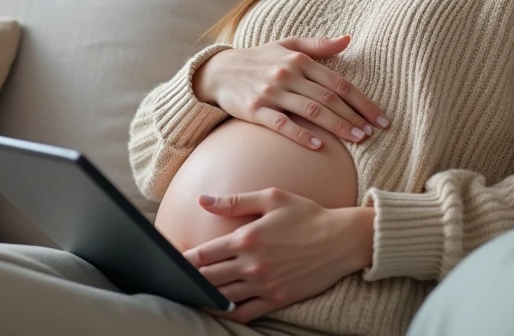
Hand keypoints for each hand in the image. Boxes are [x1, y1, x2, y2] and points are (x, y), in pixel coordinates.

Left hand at [183, 189, 368, 322]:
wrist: (341, 240)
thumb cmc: (307, 214)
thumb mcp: (272, 198)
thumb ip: (235, 201)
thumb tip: (203, 201)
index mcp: (247, 237)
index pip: (204, 254)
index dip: (184, 259)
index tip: (172, 262)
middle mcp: (252, 264)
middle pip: (209, 277)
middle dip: (189, 279)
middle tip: (174, 281)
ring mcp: (264, 284)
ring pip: (223, 297)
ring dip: (203, 297)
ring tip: (189, 296)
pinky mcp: (277, 299)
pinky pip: (245, 313)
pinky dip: (227, 314)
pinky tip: (217, 310)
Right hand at [193, 35, 389, 148]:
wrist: (219, 71)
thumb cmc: (259, 59)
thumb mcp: (287, 45)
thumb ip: (319, 45)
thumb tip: (349, 39)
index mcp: (299, 60)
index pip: (338, 83)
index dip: (362, 101)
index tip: (380, 117)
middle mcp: (288, 74)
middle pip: (329, 98)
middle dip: (354, 117)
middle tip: (373, 133)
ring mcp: (271, 92)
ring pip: (311, 111)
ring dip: (337, 126)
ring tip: (357, 139)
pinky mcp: (255, 110)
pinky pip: (281, 123)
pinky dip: (300, 134)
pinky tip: (318, 146)